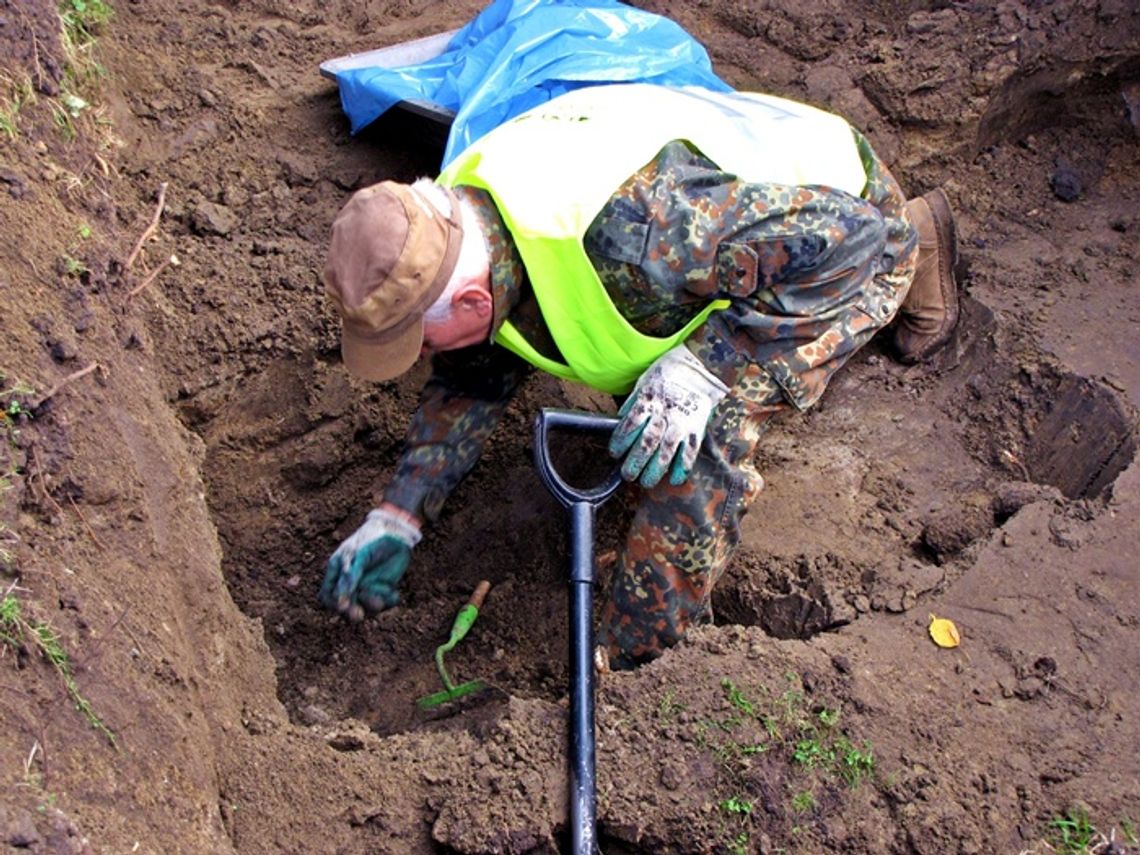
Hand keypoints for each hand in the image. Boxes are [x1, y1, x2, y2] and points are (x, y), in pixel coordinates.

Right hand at [319, 506, 421, 619]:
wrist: (394, 530)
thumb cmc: (370, 539)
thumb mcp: (357, 556)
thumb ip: (349, 578)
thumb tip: (340, 603)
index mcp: (337, 573)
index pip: (328, 596)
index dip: (333, 604)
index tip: (342, 605)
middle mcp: (351, 583)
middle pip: (346, 607)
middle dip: (352, 612)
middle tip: (359, 614)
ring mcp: (367, 586)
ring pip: (367, 606)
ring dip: (372, 606)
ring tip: (380, 600)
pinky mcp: (384, 588)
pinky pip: (385, 601)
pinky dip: (389, 601)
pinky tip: (395, 594)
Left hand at [609, 345, 727, 487]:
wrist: (699, 368)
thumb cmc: (667, 374)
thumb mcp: (643, 382)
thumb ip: (632, 403)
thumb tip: (620, 419)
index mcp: (648, 402)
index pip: (629, 426)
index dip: (620, 442)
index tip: (615, 453)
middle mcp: (664, 414)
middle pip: (646, 443)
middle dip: (635, 462)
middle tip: (627, 475)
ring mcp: (682, 423)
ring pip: (666, 452)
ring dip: (655, 470)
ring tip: (646, 482)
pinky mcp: (697, 429)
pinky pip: (689, 452)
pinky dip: (682, 468)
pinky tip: (673, 480)